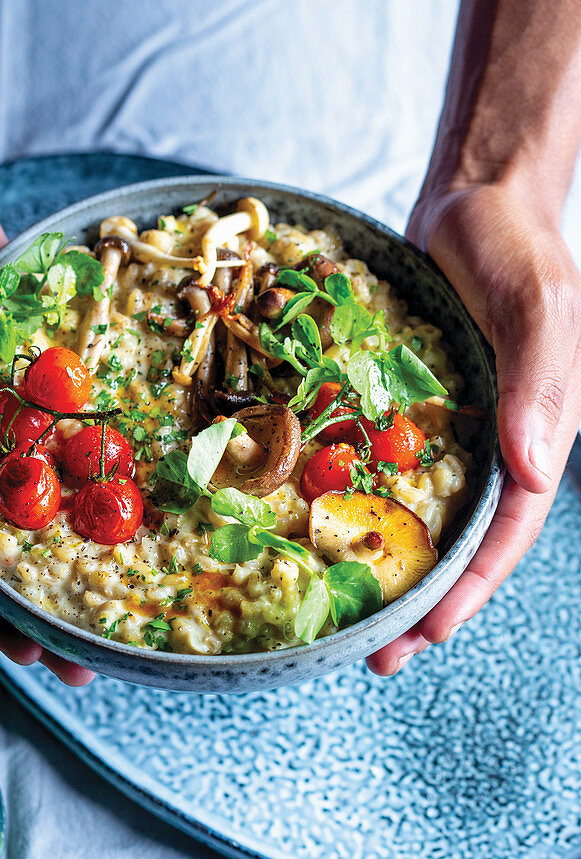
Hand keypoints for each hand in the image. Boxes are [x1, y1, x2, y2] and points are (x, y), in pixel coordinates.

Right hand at [0, 176, 93, 685]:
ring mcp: (0, 438)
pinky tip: (134, 515)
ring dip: (78, 562)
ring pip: (41, 515)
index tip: (32, 655)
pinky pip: (65, 454)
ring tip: (125, 605)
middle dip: (42, 609)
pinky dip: (93, 488)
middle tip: (90, 659)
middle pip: (3, 556)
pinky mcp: (34, 404)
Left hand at [367, 181, 580, 673]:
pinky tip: (317, 535)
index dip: (472, 586)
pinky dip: (357, 508)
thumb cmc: (516, 244)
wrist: (474, 201)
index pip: (508, 528)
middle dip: (424, 605)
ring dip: (387, 570)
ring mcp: (449, 432)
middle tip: (376, 658)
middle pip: (463, 542)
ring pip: (421, 518)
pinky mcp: (406, 412)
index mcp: (535, 434)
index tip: (429, 633)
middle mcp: (493, 445)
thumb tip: (534, 468)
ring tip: (344, 622)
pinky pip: (382, 471)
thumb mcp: (538, 301)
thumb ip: (541, 380)